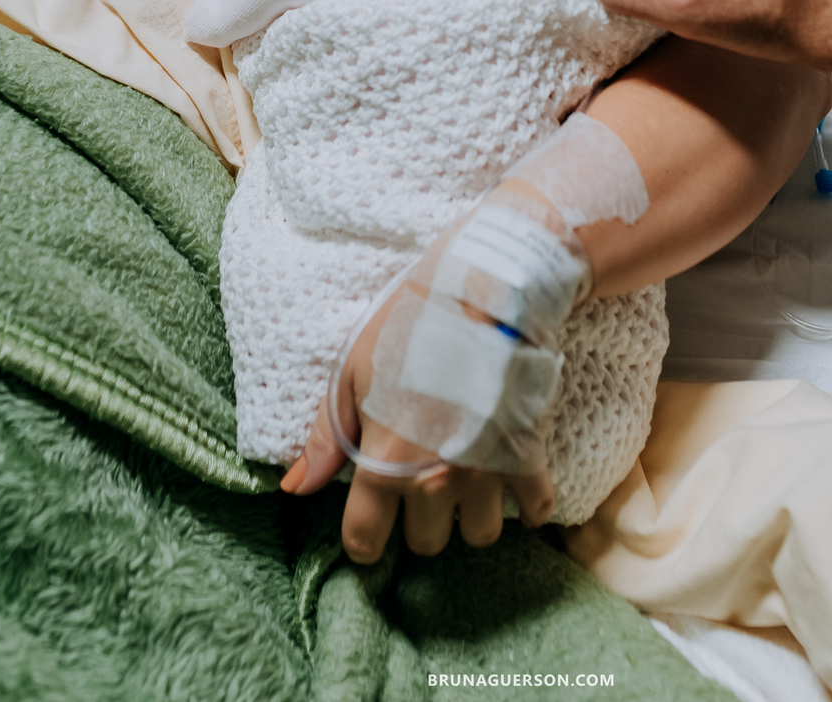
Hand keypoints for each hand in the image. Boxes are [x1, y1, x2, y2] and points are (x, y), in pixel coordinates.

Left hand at [281, 298, 554, 563]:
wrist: (482, 289)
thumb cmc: (408, 325)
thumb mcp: (351, 372)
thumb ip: (326, 439)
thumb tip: (296, 489)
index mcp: (383, 461)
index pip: (364, 540)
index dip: (365, 538)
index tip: (372, 524)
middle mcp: (432, 480)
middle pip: (425, 542)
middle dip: (419, 519)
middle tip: (421, 478)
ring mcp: (484, 473)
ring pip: (477, 535)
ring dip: (470, 513)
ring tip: (466, 477)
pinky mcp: (528, 456)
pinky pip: (535, 510)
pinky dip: (528, 505)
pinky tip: (515, 482)